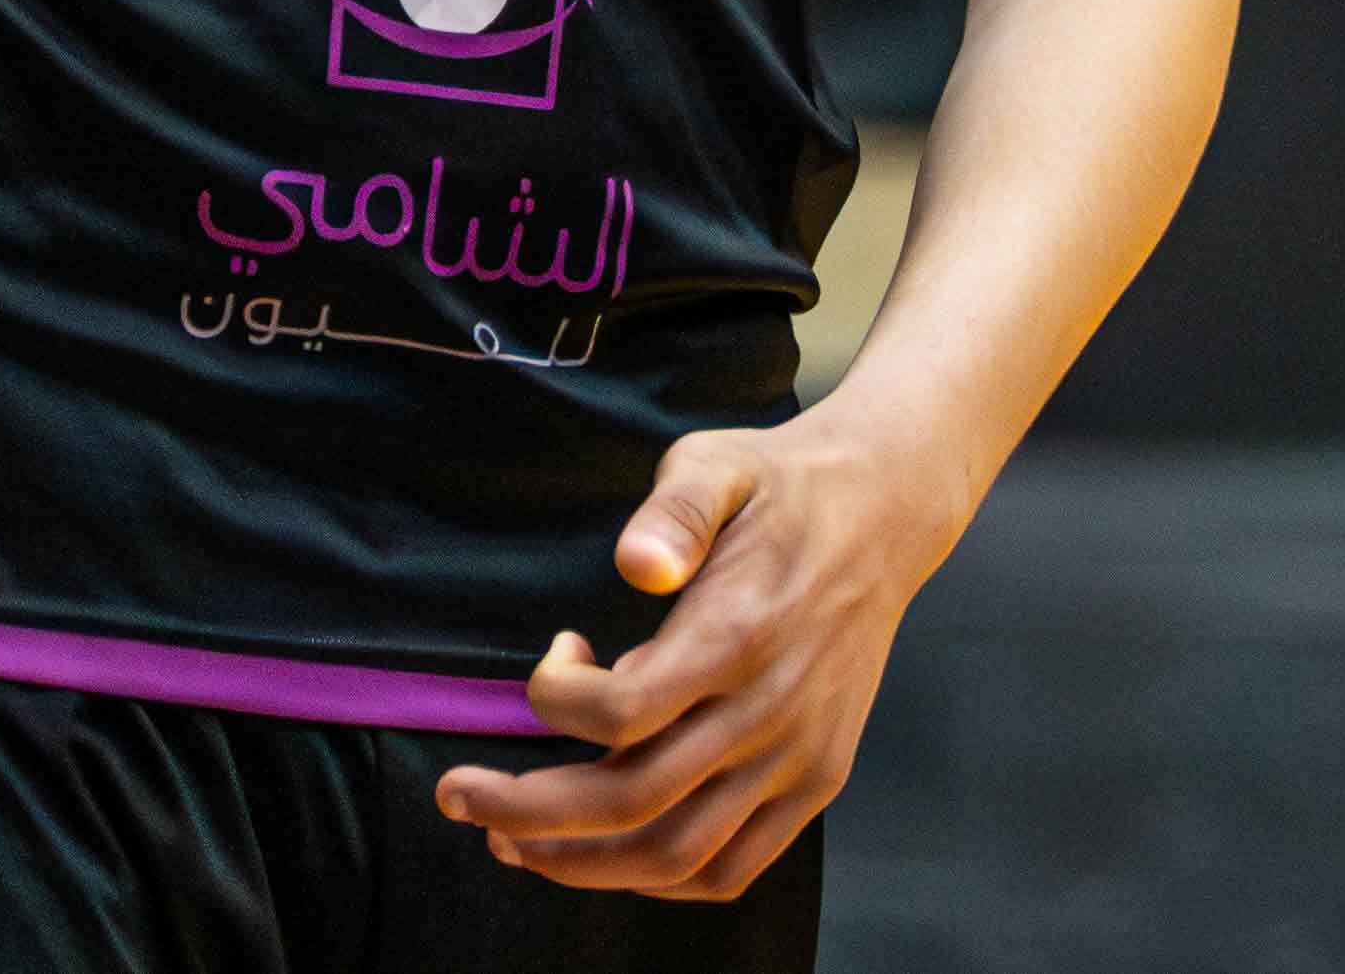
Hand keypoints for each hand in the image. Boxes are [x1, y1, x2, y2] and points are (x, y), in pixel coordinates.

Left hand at [432, 412, 950, 899]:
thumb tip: (632, 563)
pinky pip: (734, 867)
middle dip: (528, 811)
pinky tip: (612, 858)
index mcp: (737, 635)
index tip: (554, 654)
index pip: (622, 713)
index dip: (555, 698)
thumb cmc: (782, 485)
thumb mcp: (719, 463)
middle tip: (458, 795)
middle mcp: (768, 712)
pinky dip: (666, 880)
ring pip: (678, 855)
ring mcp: (797, 758)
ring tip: (514, 845)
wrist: (886, 512)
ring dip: (583, 865)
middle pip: (632, 803)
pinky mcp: (816, 781)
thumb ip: (674, 511)